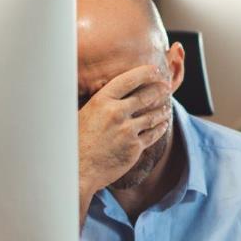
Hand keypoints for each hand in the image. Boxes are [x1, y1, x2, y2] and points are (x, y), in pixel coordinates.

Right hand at [78, 64, 172, 193]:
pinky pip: (153, 134)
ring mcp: (128, 131)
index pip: (128, 80)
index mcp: (102, 101)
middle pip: (145, 96)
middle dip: (159, 90)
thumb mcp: (82, 114)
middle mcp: (117, 113)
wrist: (78, 169)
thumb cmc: (75, 142)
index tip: (154, 71)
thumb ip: (100, 104)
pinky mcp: (135, 148)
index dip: (145, 73)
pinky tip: (163, 124)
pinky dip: (160, 128)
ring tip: (166, 107)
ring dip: (161, 110)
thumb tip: (110, 94)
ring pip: (152, 116)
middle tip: (166, 87)